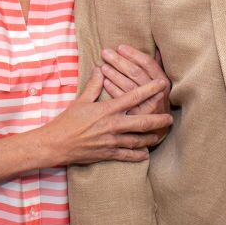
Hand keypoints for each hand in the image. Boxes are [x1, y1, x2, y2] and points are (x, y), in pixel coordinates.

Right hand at [35, 70, 171, 165]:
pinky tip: (146, 154)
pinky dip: (138, 155)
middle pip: (142, 121)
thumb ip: (93, 86)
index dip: (150, 90)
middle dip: (158, 119)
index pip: (133, 97)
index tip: (162, 85)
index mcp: (107, 110)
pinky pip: (127, 155)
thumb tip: (100, 69)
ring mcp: (111, 141)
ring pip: (138, 139)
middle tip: (170, 117)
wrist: (55, 144)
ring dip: (151, 137)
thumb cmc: (67, 122)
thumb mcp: (80, 101)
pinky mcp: (107, 154)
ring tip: (160, 134)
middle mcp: (112, 125)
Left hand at [101, 45, 171, 116]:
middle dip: (120, 61)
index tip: (120, 47)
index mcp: (163, 82)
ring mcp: (147, 106)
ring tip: (103, 66)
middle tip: (105, 52)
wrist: (159, 131)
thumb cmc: (157, 103)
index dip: (133, 54)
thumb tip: (156, 49)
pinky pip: (123, 101)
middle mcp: (157, 93)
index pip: (147, 64)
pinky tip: (104, 81)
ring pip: (129, 86)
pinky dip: (113, 89)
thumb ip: (156, 68)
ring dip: (114, 74)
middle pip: (136, 73)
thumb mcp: (160, 86)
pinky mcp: (137, 117)